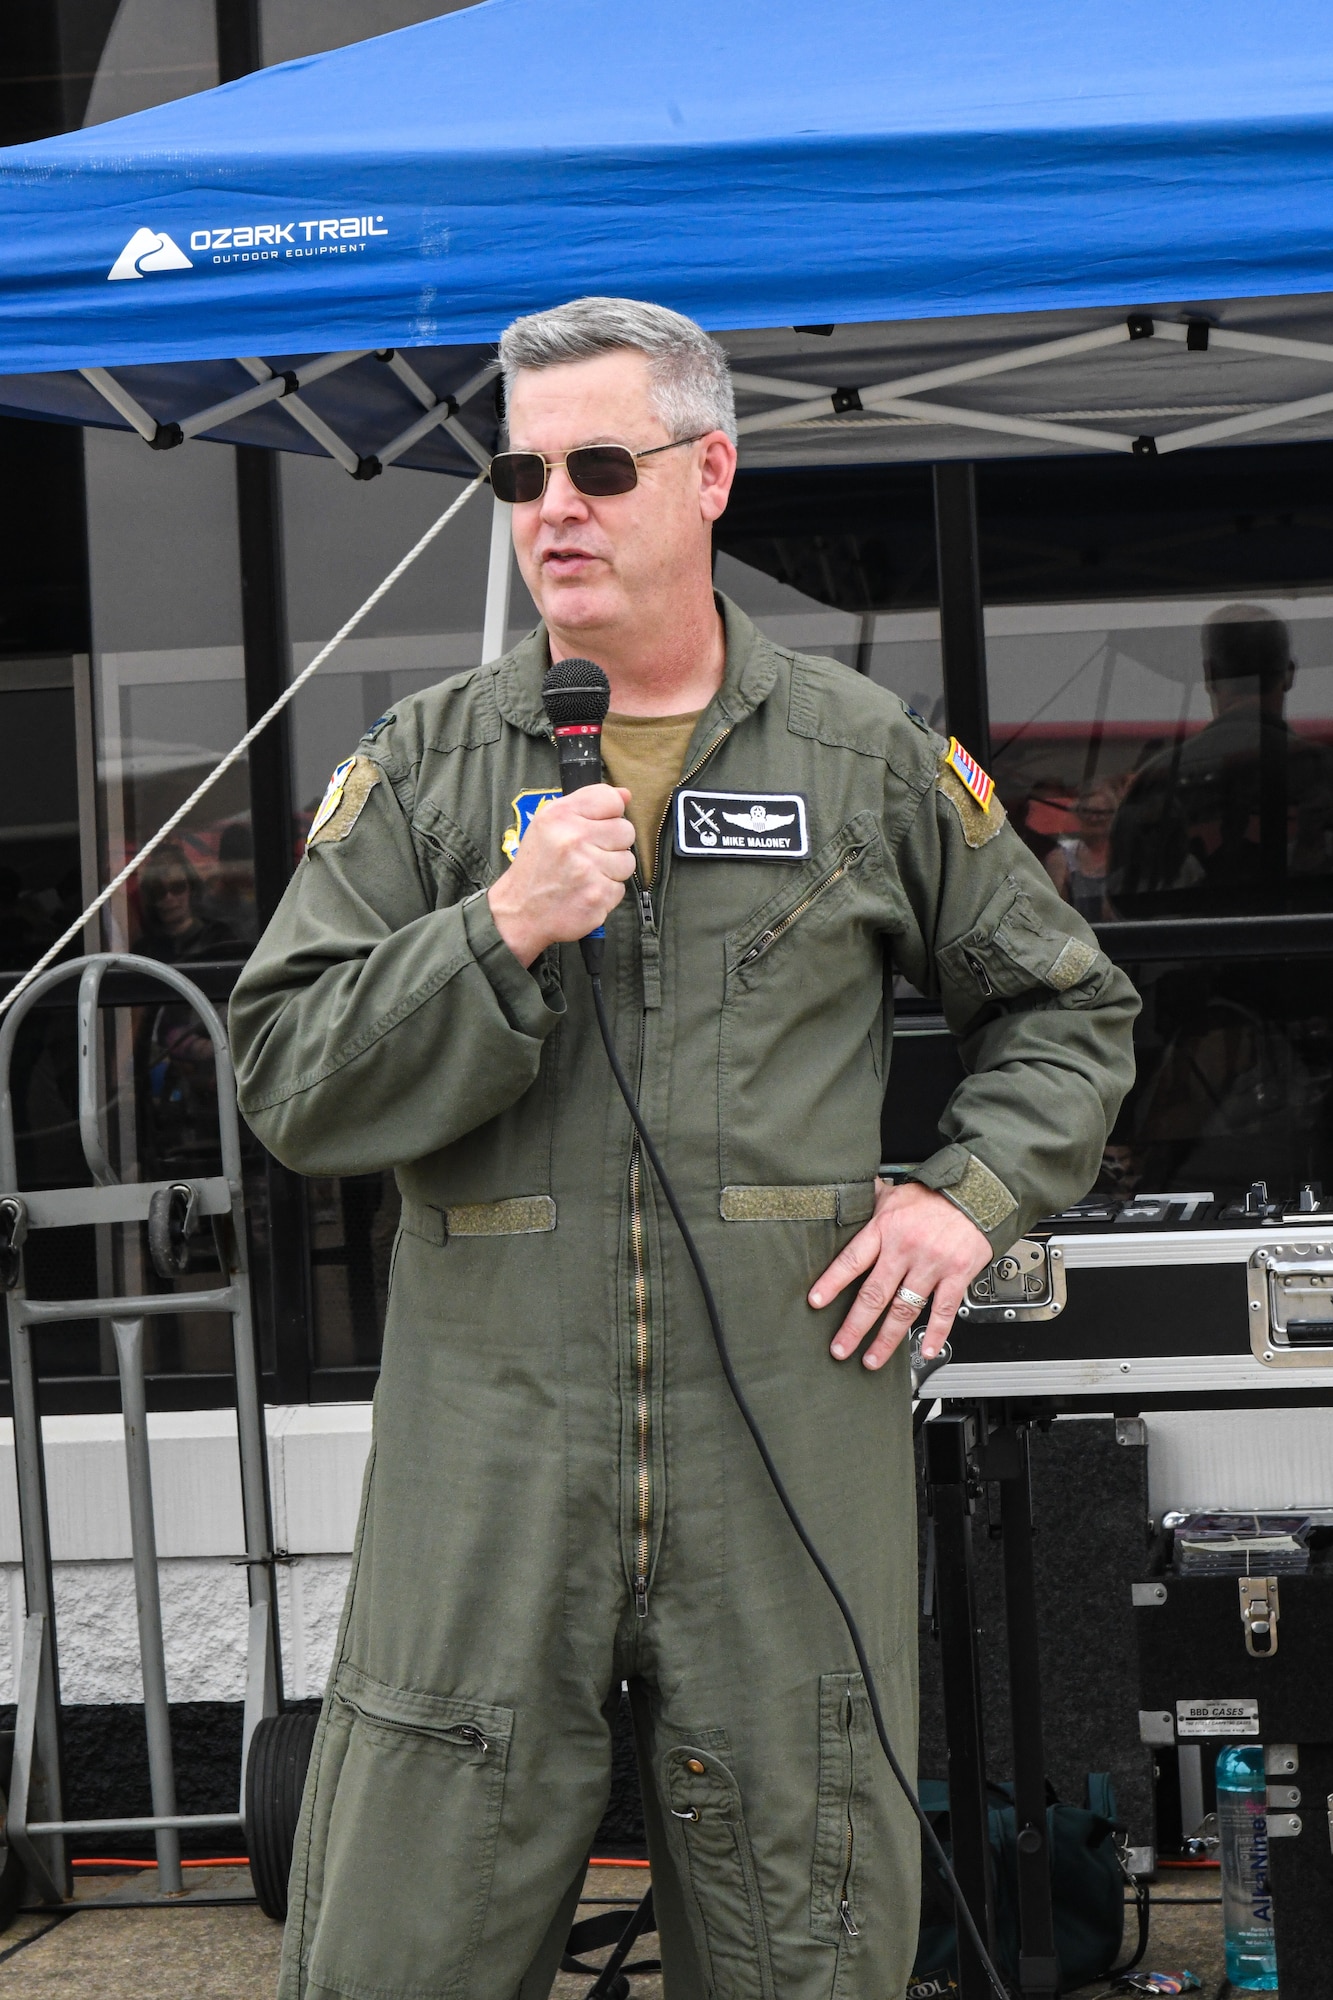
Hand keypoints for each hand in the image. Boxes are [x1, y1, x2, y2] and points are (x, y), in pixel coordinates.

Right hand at [488, 785, 635, 966]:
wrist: (519, 911)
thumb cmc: (538, 865)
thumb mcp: (550, 823)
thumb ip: (588, 803)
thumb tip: (626, 794)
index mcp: (560, 816)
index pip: (611, 800)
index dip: (609, 815)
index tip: (595, 828)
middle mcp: (573, 839)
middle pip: (625, 831)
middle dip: (612, 845)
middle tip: (588, 856)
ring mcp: (587, 869)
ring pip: (627, 861)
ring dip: (611, 871)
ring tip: (586, 875)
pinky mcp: (597, 896)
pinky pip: (620, 888)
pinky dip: (605, 893)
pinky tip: (585, 893)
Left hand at [808, 1178, 991, 1369]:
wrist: (976, 1193)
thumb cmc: (933, 1195)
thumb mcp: (893, 1193)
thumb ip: (868, 1202)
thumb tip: (843, 1195)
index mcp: (885, 1228)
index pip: (852, 1259)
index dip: (832, 1283)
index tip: (816, 1302)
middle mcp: (905, 1249)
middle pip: (875, 1294)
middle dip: (855, 1326)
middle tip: (840, 1348)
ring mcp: (932, 1264)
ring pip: (905, 1309)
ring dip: (887, 1339)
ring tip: (872, 1359)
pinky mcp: (957, 1274)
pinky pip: (944, 1310)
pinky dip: (936, 1334)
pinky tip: (927, 1351)